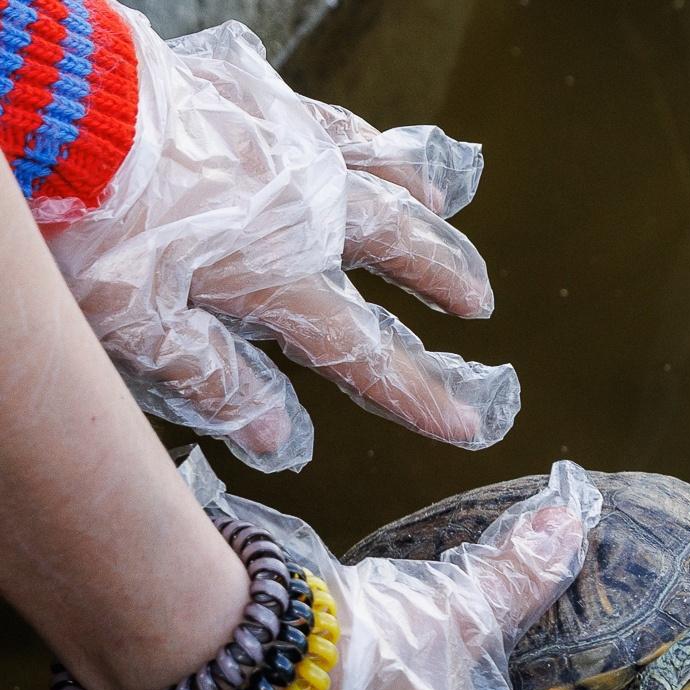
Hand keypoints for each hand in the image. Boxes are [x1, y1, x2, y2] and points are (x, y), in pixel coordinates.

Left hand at [39, 9, 515, 471]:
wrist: (60, 108)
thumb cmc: (87, 221)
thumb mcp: (135, 323)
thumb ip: (211, 377)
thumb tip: (274, 435)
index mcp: (273, 277)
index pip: (361, 351)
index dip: (416, 393)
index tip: (464, 422)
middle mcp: (301, 215)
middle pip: (395, 254)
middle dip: (442, 281)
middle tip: (478, 306)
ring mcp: (287, 153)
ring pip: (380, 185)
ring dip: (421, 211)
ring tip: (447, 217)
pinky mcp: (259, 104)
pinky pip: (337, 125)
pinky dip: (373, 146)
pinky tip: (385, 154)